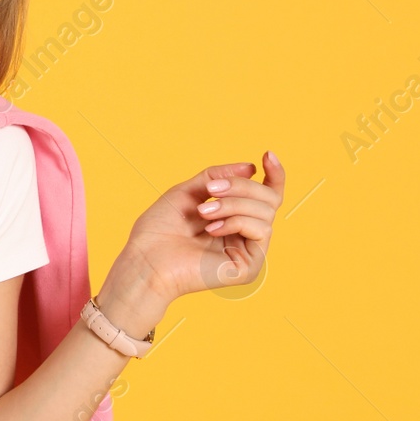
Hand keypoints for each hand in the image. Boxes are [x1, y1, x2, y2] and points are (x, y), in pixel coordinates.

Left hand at [118, 152, 285, 304]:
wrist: (145, 260)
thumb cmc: (159, 231)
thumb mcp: (187, 193)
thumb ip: (216, 178)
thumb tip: (251, 167)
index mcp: (233, 219)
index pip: (266, 196)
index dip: (274, 174)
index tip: (267, 154)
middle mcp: (245, 235)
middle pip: (268, 198)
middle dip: (241, 186)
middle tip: (210, 190)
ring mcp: (249, 251)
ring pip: (266, 211)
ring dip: (232, 204)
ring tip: (203, 212)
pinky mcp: (250, 266)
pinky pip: (261, 230)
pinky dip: (235, 221)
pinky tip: (211, 229)